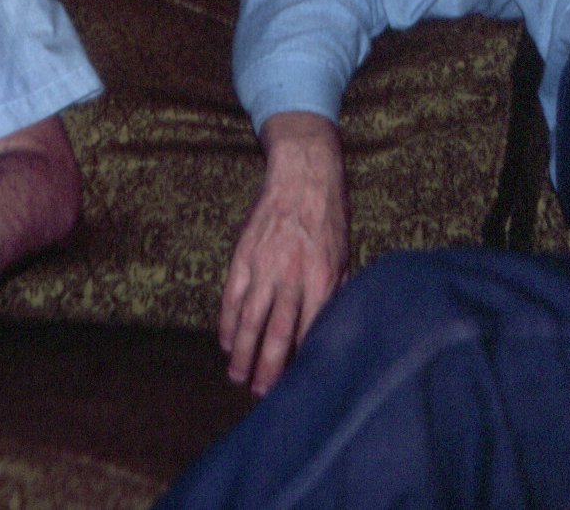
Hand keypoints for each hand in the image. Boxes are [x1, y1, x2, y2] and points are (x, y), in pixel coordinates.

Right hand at [218, 112, 348, 396]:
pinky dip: (227, 322)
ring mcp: (264, 266)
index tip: (294, 386)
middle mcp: (292, 276)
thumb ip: (334, 293)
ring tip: (237, 376)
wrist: (303, 176)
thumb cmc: (329, 219)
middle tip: (260, 393)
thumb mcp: (343, 258)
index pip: (309, 333)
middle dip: (268, 369)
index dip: (299, 363)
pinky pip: (232, 296)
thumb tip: (327, 332)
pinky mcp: (244, 255)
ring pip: (250, 320)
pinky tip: (226, 342)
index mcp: (322, 280)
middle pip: (276, 334)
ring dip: (242, 353)